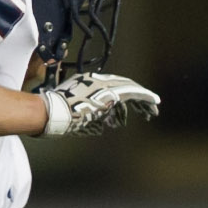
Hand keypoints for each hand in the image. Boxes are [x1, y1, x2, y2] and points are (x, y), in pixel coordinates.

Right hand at [36, 73, 159, 135]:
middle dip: (136, 99)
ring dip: (143, 101)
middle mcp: (96, 80)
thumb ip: (89, 119)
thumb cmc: (58, 117)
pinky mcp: (111, 91)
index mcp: (86, 82)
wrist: (53, 113)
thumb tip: (101, 127)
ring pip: (130, 89)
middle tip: (147, 110)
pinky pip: (134, 92)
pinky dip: (145, 97)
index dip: (122, 99)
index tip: (127, 110)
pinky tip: (154, 103)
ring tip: (152, 112)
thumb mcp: (75, 116)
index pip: (109, 88)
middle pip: (122, 86)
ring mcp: (103, 84)